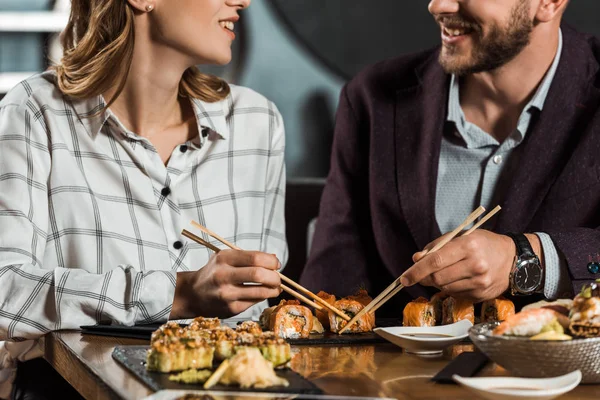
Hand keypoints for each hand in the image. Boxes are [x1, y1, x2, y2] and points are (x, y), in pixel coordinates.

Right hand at [170, 250, 281, 318]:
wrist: (193, 294)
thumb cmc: (214, 273)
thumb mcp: (225, 258)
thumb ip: (248, 257)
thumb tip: (274, 259)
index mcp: (223, 259)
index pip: (255, 258)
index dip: (271, 261)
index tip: (276, 264)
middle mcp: (223, 276)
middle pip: (259, 275)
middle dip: (275, 277)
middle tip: (278, 278)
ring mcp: (227, 294)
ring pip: (261, 291)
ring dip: (274, 289)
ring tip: (275, 287)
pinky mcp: (231, 308)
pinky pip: (255, 302)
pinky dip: (263, 297)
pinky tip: (262, 293)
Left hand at [400, 230, 515, 301]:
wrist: (514, 259)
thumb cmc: (484, 244)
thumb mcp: (462, 236)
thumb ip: (437, 246)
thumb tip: (416, 259)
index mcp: (468, 246)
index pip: (435, 261)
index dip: (416, 271)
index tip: (404, 278)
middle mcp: (475, 265)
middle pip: (437, 278)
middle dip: (425, 277)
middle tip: (422, 274)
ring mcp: (479, 282)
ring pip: (444, 288)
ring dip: (438, 282)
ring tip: (446, 272)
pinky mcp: (481, 295)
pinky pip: (455, 294)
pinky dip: (450, 288)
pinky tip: (459, 278)